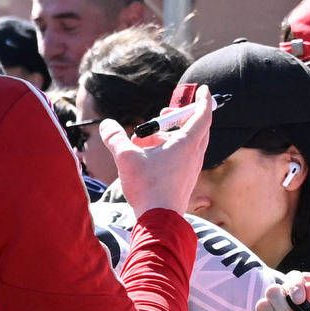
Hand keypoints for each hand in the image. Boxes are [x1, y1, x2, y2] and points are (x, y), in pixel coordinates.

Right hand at [107, 83, 210, 218]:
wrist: (159, 220)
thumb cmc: (147, 187)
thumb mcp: (126, 158)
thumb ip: (115, 138)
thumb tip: (106, 125)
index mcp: (187, 144)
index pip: (202, 116)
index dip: (203, 101)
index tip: (203, 90)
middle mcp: (194, 155)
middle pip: (197, 128)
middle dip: (181, 118)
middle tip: (164, 115)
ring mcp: (192, 170)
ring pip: (187, 144)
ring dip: (169, 136)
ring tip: (143, 141)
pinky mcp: (186, 181)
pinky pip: (182, 158)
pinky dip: (168, 151)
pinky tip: (148, 158)